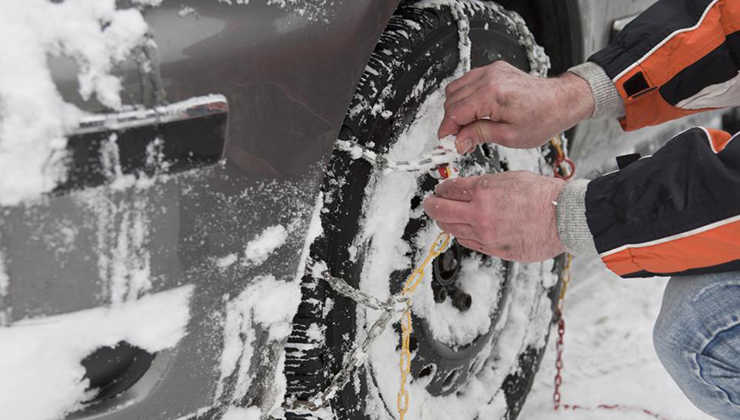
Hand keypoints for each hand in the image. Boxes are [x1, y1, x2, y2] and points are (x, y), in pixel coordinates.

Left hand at [423, 172, 566, 262]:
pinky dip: (460, 234)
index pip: (448, 189)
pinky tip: (461, 229)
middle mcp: (480, 213)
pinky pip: (467, 242)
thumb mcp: (511, 178)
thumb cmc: (544, 196)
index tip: (440, 189)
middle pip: (441, 210)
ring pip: (451, 228)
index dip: (441, 188)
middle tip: (430, 203)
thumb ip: (486, 184)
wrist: (565, 218)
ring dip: (444, 221)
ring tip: (443, 216)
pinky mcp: (493, 249)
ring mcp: (485, 234)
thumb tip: (470, 188)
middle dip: (432, 205)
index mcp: (484, 190)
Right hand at [438, 61, 593, 152]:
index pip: (454, 112)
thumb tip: (458, 141)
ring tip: (467, 127)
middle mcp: (489, 78)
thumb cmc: (542, 118)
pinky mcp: (494, 70)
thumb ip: (479, 135)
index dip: (447, 130)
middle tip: (459, 139)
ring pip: (456, 89)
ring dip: (456, 108)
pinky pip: (468, 82)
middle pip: (451, 100)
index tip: (446, 142)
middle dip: (451, 121)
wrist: (561, 101)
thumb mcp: (509, 136)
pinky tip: (475, 112)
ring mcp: (491, 71)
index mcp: (492, 94)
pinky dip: (465, 98)